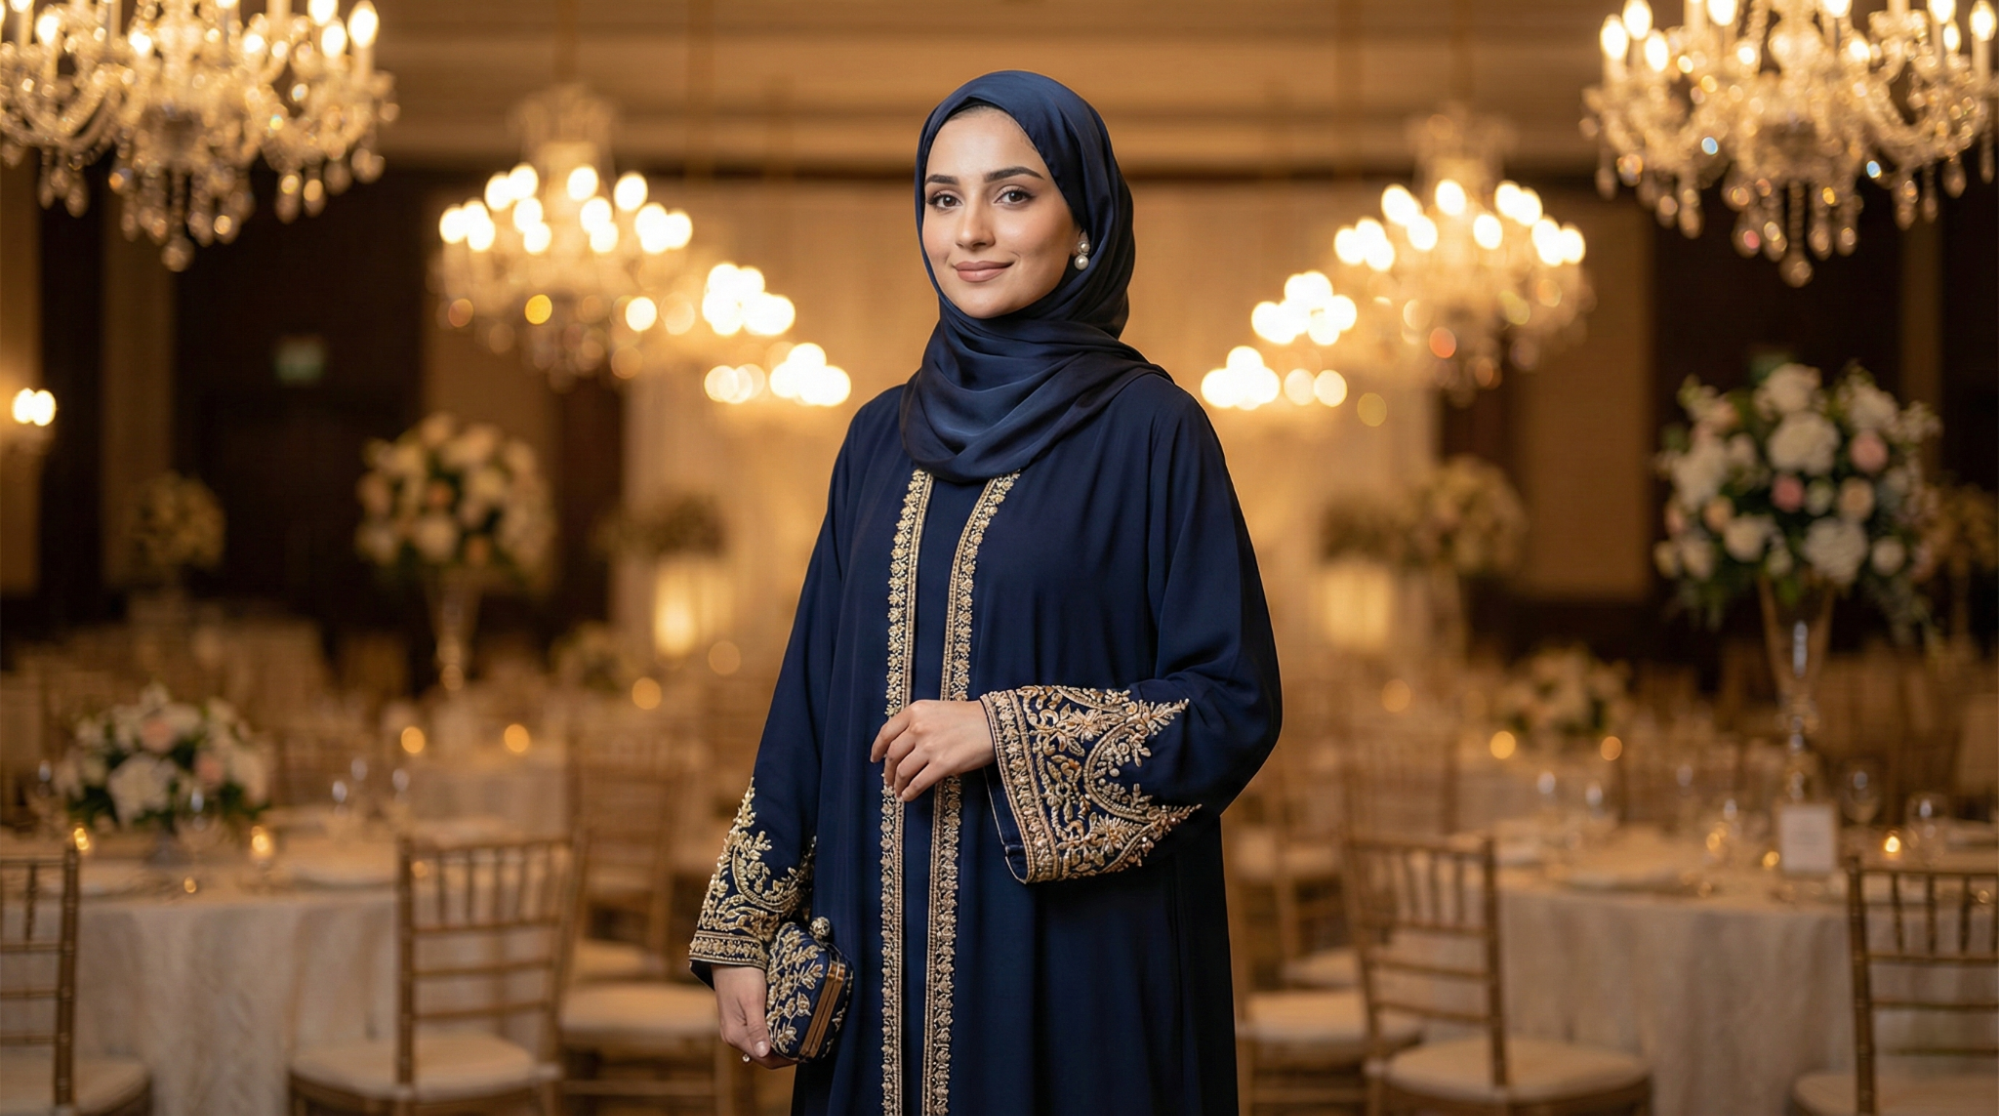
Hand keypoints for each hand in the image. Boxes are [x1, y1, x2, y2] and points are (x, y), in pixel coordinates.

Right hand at [712, 965, 795, 1068]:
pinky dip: (771, 1033)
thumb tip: (763, 1053)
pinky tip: (783, 1026)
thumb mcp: (753, 1000)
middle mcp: (732, 1036)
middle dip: (783, 1053)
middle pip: (763, 1054)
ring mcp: (734, 1027)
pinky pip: (757, 1033)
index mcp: (735, 1035)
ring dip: (778, 1042)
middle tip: (805, 1044)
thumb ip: (757, 1028)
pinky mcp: (738, 1018)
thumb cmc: (742, 975)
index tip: (805, 1052)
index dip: (785, 1060)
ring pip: (761, 1044)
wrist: (729, 954)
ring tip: (798, 1036)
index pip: (764, 1059)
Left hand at [871, 699, 995, 801]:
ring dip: (898, 784)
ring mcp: (930, 746)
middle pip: (893, 755)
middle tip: (889, 780)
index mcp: (916, 711)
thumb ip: (917, 723)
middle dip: (888, 771)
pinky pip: (918, 783)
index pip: (886, 732)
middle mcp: (919, 727)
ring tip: (899, 790)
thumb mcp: (937, 710)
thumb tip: (900, 748)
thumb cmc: (968, 717)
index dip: (877, 749)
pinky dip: (910, 792)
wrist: (995, 724)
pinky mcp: (942, 764)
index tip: (875, 759)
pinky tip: (909, 796)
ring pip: (903, 771)